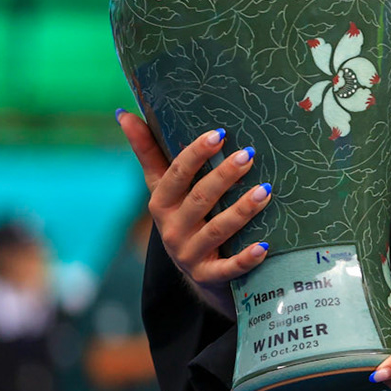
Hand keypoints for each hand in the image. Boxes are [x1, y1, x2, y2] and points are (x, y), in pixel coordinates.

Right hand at [118, 112, 272, 319]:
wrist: (199, 273)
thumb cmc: (184, 216)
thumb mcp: (164, 188)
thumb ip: (149, 152)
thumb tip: (125, 114)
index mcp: (162, 203)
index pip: (176, 175)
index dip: (195, 154)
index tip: (219, 134)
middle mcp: (172, 229)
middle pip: (199, 200)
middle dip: (223, 177)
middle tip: (249, 155)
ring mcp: (189, 255)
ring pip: (217, 231)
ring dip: (241, 211)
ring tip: (265, 191)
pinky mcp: (209, 277)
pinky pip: (228, 268)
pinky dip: (246, 258)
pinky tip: (265, 247)